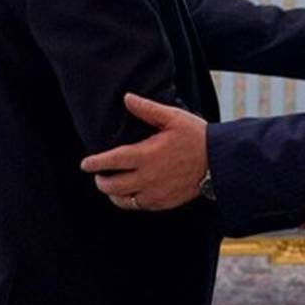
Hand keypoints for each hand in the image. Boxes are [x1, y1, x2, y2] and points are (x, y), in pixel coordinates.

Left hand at [79, 93, 207, 210]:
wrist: (219, 162)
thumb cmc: (196, 136)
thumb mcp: (172, 117)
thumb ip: (147, 109)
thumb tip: (126, 98)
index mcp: (146, 155)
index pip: (111, 162)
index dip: (94, 163)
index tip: (85, 163)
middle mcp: (147, 177)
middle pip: (112, 186)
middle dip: (100, 181)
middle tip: (97, 175)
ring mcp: (155, 193)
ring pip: (122, 201)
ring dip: (113, 194)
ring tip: (111, 186)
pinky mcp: (163, 203)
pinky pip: (138, 206)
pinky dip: (129, 201)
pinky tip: (130, 193)